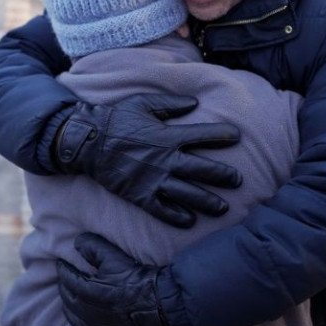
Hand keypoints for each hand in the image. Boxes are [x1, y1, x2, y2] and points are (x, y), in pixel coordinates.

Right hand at [55, 92, 240, 227]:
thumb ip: (170, 103)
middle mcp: (164, 159)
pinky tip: (190, 222)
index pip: (202, 134)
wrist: (87, 142)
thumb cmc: (116, 119)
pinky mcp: (140, 195)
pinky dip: (176, 217)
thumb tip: (195, 103)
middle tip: (239, 180)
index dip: (221, 135)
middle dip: (223, 175)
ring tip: (223, 208)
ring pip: (187, 193)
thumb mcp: (143, 103)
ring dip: (207, 201)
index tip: (237, 136)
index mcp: (167, 135)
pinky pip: (162, 209)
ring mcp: (153, 179)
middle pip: (201, 169)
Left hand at [57, 233, 171, 325]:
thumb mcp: (114, 256)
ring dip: (68, 306)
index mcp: (87, 291)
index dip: (63, 269)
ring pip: (72, 317)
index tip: (62, 262)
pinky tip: (77, 323)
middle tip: (65, 277)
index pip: (67, 278)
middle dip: (64, 286)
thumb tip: (77, 242)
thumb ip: (93, 246)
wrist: (157, 302)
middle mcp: (87, 311)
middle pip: (67, 298)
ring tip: (70, 296)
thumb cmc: (136, 277)